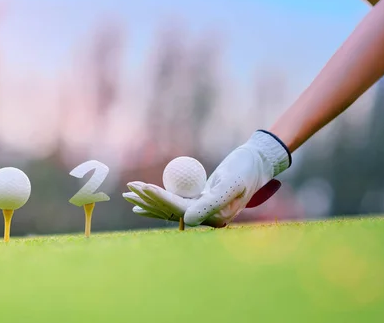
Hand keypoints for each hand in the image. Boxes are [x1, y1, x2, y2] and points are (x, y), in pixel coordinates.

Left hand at [123, 130, 290, 226]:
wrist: (256, 162)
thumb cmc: (246, 170)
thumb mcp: (231, 184)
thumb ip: (210, 204)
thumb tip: (187, 221)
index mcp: (213, 217)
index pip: (179, 208)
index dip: (159, 198)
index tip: (143, 187)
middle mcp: (205, 217)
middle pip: (169, 209)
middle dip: (147, 200)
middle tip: (127, 190)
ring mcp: (201, 208)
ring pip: (169, 205)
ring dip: (148, 199)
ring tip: (128, 194)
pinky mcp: (198, 200)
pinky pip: (174, 199)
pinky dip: (159, 196)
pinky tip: (144, 195)